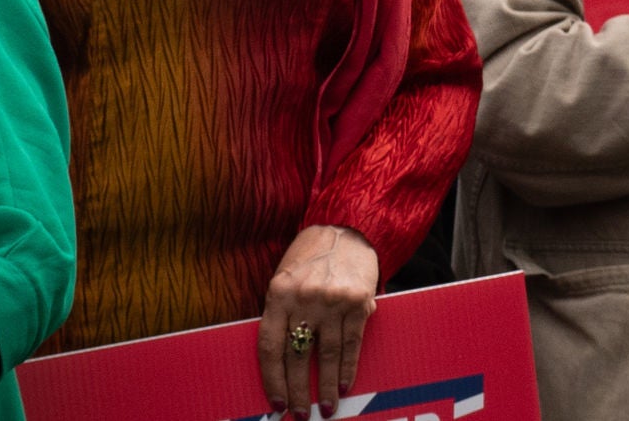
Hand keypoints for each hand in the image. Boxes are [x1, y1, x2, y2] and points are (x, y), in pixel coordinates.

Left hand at [257, 222, 378, 411]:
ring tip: (326, 408)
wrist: (347, 227)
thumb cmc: (310, 258)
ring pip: (326, 353)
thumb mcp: (285, 280)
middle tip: (300, 415)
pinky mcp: (358, 301)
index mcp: (279, 293)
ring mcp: (332, 300)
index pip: (270, 347)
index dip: (272, 379)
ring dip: (325, 386)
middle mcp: (304, 297)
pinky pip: (351, 342)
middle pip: (297, 355)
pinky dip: (347, 367)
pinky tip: (343, 385)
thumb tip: (281, 365)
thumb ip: (282, 315)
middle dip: (298, 390)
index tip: (277, 402)